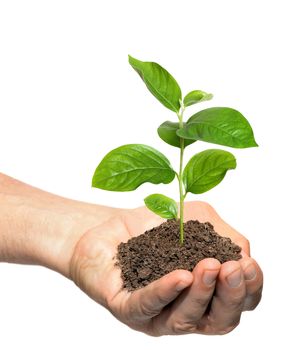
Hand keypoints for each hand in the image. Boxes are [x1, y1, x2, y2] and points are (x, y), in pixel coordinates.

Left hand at [69, 201, 262, 335]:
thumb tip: (243, 254)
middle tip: (232, 269)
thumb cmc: (153, 227)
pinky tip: (180, 276)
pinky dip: (165, 291)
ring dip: (201, 293)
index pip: (237, 302)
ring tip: (209, 266)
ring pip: (186, 319)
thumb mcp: (195, 220)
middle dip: (230, 295)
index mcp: (204, 293)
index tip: (249, 264)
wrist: (109, 227)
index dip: (250, 288)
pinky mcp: (127, 308)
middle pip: (218, 320)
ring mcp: (156, 314)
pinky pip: (147, 305)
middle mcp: (184, 309)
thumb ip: (222, 235)